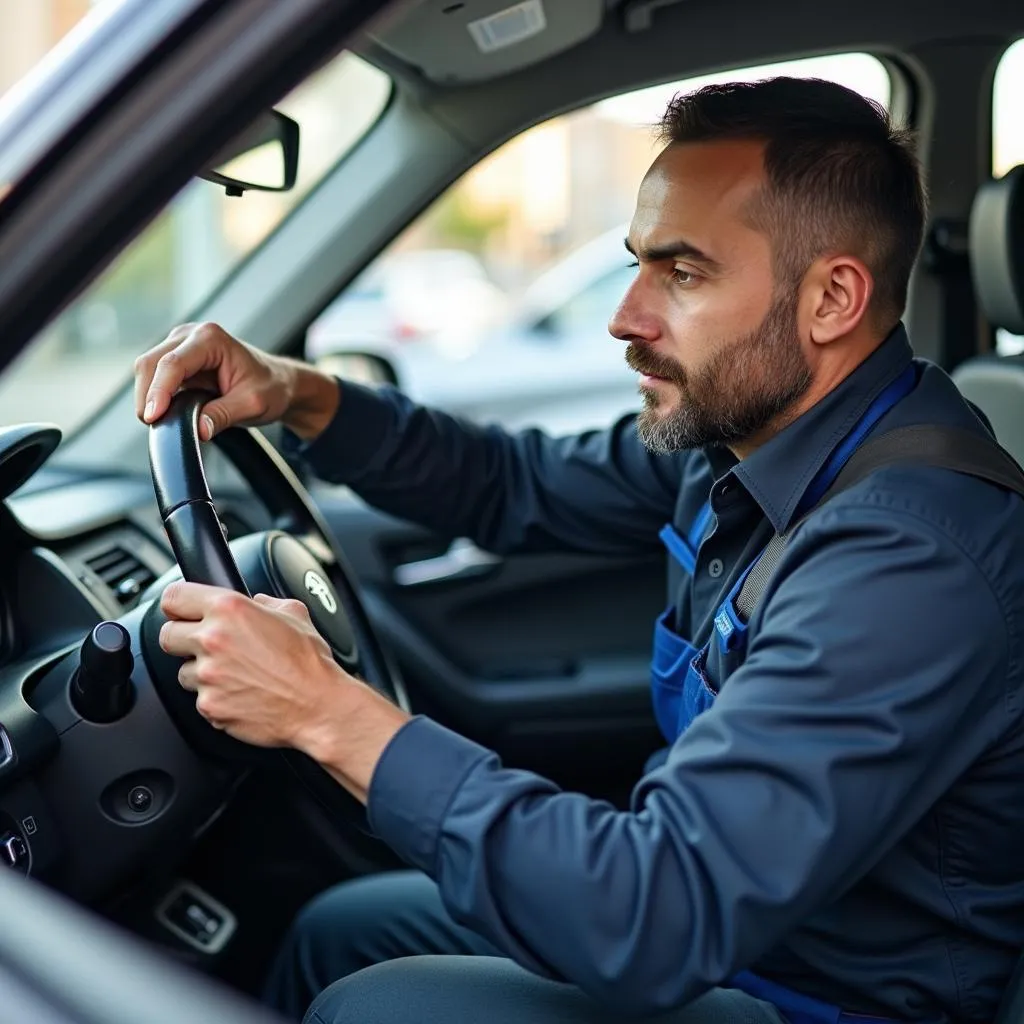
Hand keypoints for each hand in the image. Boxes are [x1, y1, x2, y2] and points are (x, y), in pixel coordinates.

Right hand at [134, 322, 338, 440]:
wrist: (279, 383)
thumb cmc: (271, 387)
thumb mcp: (252, 405)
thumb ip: (223, 415)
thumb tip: (198, 430)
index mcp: (211, 339)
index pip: (173, 363)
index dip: (159, 391)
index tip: (152, 416)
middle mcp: (191, 335)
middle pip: (151, 363)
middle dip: (147, 395)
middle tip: (154, 424)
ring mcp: (181, 345)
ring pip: (148, 370)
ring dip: (149, 396)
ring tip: (162, 421)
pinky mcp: (177, 359)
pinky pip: (155, 377)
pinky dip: (155, 396)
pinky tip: (166, 412)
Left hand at [158, 582, 408, 798]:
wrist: (318, 705)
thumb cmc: (310, 662)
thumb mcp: (294, 613)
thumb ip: (264, 602)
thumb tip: (254, 602)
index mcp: (230, 609)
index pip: (173, 597)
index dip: (180, 605)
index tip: (184, 612)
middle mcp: (213, 639)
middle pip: (167, 635)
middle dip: (185, 640)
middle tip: (209, 646)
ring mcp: (208, 675)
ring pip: (183, 671)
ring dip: (202, 673)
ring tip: (235, 675)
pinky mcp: (209, 705)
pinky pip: (200, 699)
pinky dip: (216, 698)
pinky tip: (241, 693)